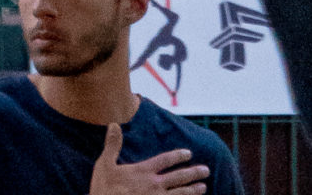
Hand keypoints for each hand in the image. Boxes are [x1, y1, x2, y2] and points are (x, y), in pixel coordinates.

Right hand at [90, 122, 212, 194]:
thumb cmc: (104, 189)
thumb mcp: (104, 165)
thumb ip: (112, 145)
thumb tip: (114, 124)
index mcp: (142, 172)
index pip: (164, 160)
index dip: (177, 156)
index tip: (188, 153)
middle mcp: (153, 185)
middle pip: (178, 177)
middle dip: (193, 173)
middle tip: (206, 170)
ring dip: (193, 191)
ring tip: (203, 187)